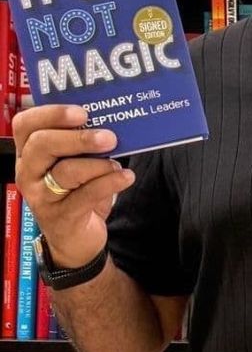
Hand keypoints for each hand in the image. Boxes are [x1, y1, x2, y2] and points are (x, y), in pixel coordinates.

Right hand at [13, 105, 134, 268]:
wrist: (76, 239)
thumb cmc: (76, 192)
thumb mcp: (76, 164)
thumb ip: (83, 144)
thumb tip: (111, 121)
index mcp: (29, 153)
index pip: (26, 124)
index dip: (51, 114)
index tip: (82, 112)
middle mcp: (28, 173)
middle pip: (42, 144)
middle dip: (78, 138)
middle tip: (109, 137)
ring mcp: (41, 196)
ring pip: (65, 171)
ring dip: (98, 164)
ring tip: (117, 163)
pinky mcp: (60, 217)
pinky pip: (85, 195)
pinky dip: (109, 183)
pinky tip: (125, 177)